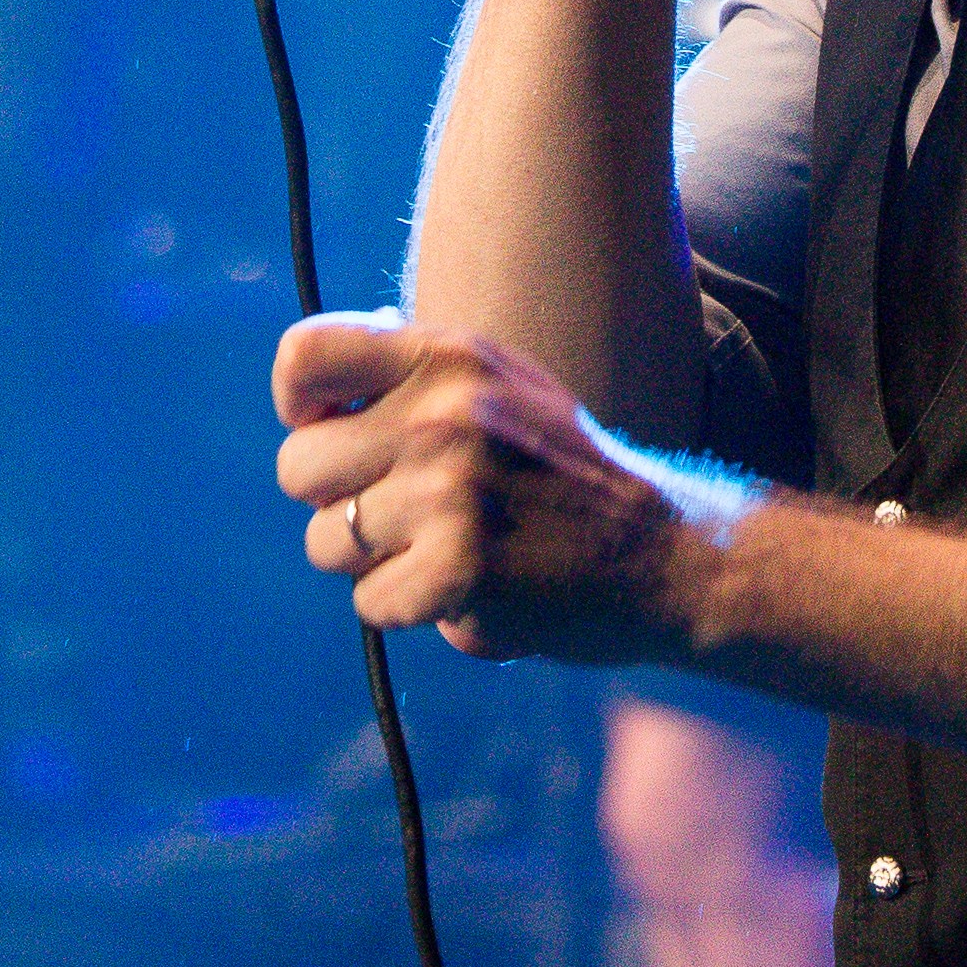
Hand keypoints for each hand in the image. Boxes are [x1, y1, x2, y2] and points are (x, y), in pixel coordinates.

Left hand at [271, 312, 718, 664]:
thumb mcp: (505, 386)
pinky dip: (408, 609)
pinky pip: (369, 603)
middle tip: (406, 514)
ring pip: (326, 542)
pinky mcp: (457, 569)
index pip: (303, 357)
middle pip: (298, 468)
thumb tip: (313, 392)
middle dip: (338, 502)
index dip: (298, 406)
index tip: (331, 435)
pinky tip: (466, 591)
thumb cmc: (570, 475)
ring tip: (443, 550)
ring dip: (372, 562)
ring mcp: (449, 492)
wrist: (668, 555)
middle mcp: (443, 414)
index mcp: (449, 357)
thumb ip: (416, 379)